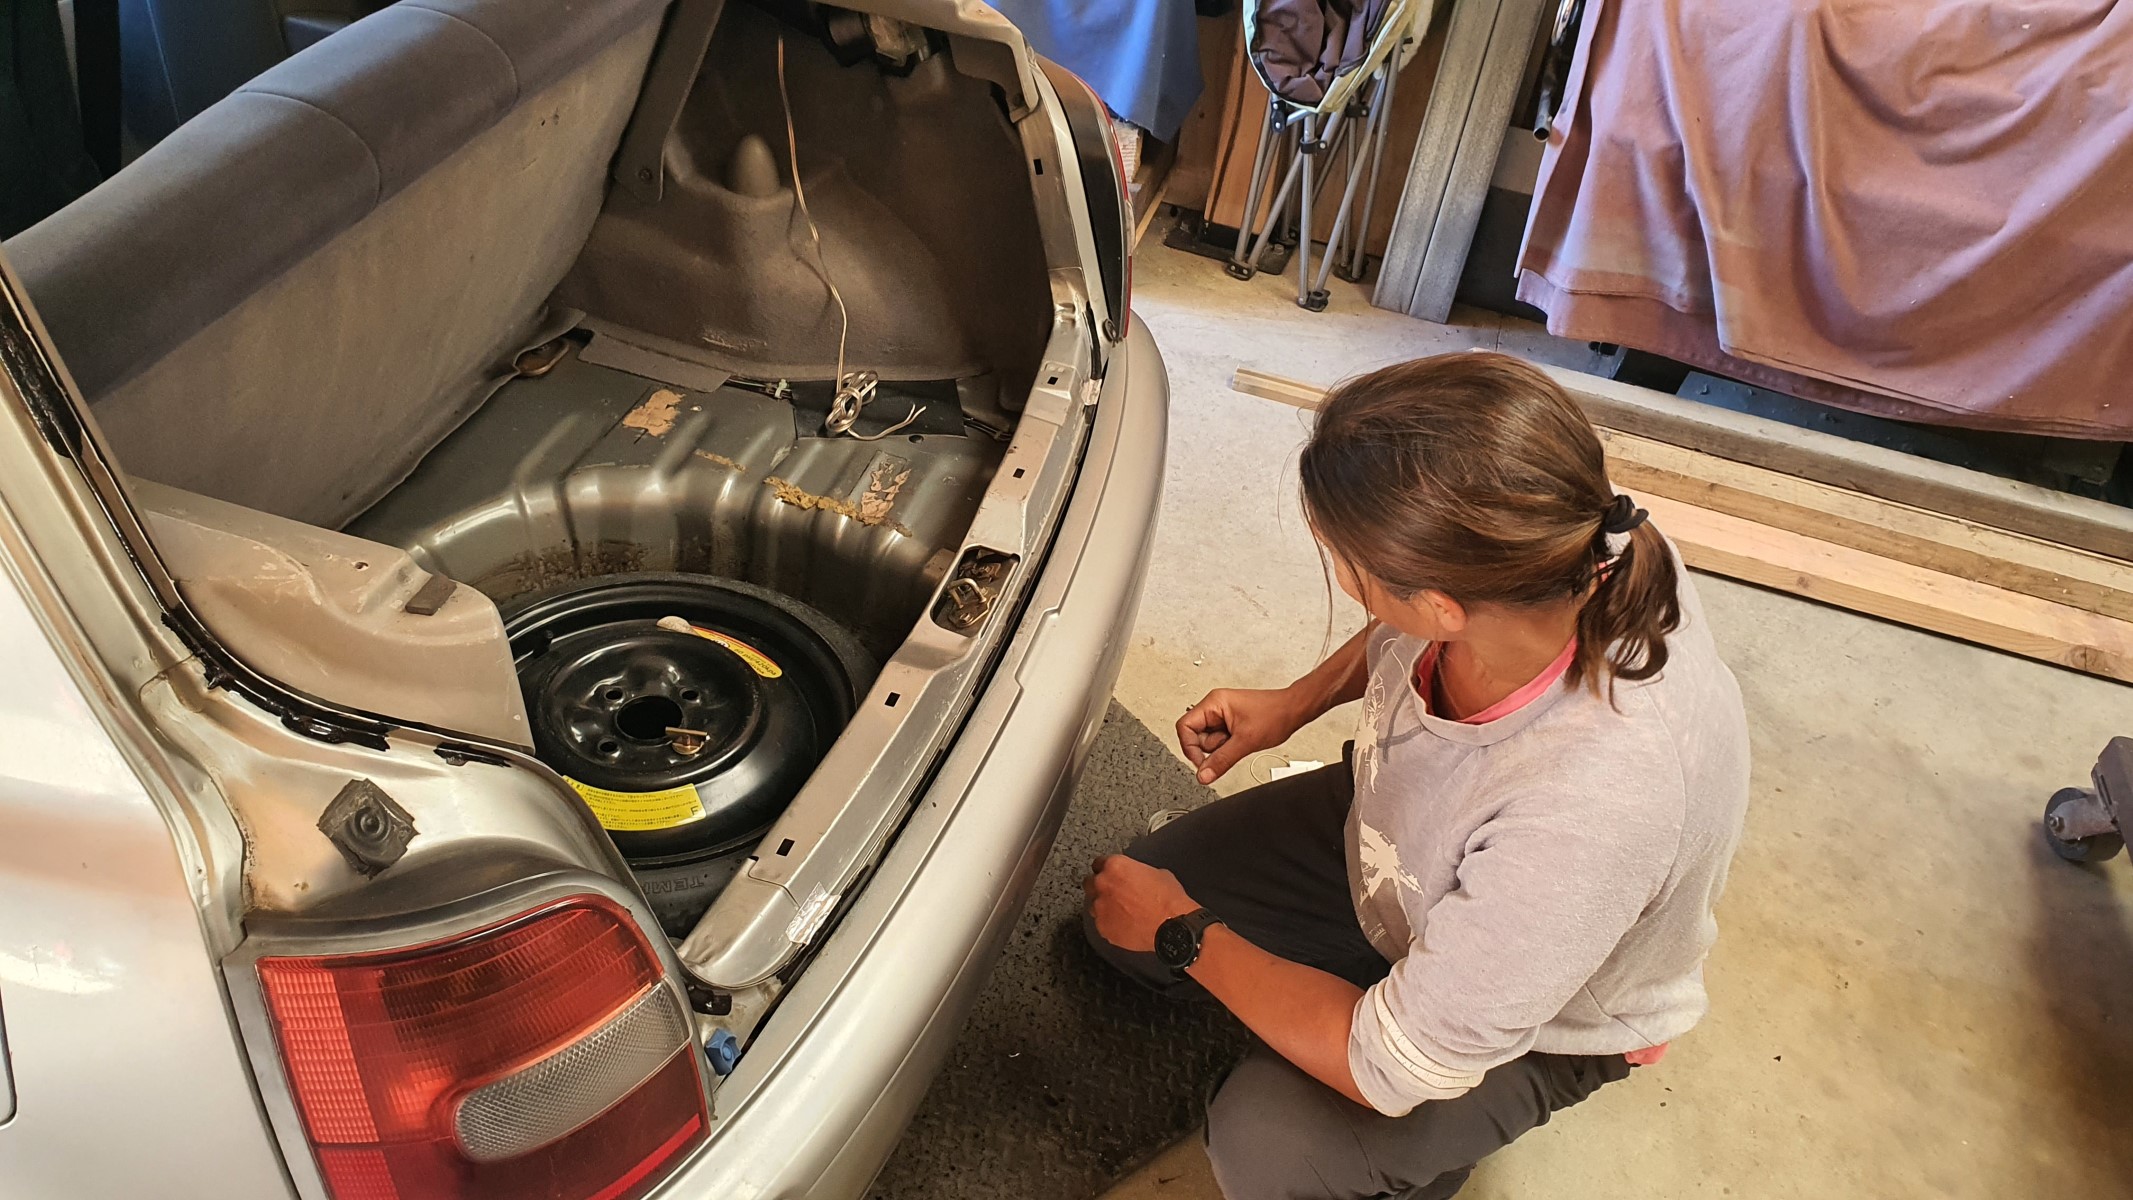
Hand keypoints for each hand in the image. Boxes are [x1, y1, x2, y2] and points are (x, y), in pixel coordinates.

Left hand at [1084, 855, 1198, 950]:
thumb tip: (1136, 876)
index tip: (1110, 874)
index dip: (1106, 869)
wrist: (1172, 926)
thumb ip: (1137, 872)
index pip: (1098, 862)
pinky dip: (1110, 923)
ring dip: (1104, 906)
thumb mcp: (1157, 873)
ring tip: (1122, 911)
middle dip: (1100, 887)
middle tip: (1115, 893)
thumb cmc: (1168, 899)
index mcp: (1115, 866)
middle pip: (1089, 882)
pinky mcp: (1103, 927)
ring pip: (1093, 905)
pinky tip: (1124, 925)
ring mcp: (1100, 908)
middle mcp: (1102, 885)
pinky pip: (1101, 923)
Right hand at [1176, 686, 1309, 784]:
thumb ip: (1221, 760)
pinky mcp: (1230, 724)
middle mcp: (1215, 707)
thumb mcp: (1245, 742)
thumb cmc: (1275, 714)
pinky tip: (1243, 741)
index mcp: (1214, 703)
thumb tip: (1203, 775)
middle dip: (1212, 748)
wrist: (1294, 711)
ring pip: (1209, 742)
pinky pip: (1220, 742)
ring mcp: (1222, 716)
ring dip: (1223, 748)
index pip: (1185, 726)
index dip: (1190, 747)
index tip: (1201, 763)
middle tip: (1230, 746)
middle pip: (1196, 736)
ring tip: (1241, 741)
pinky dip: (1229, 747)